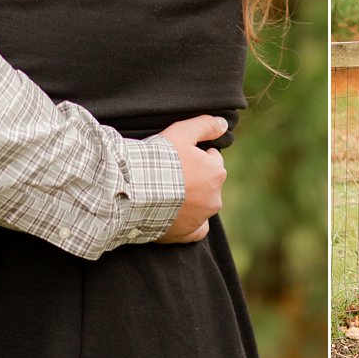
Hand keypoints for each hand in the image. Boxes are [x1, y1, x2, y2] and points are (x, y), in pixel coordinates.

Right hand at [156, 114, 228, 243]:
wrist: (134, 191)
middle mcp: (214, 197)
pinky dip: (189, 223)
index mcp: (216, 172)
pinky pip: (196, 230)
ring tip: (167, 193)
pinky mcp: (187, 234)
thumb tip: (224, 124)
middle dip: (195, 178)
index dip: (195, 155)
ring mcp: (201, 218)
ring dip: (191, 200)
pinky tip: (177, 217)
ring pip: (202, 205)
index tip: (178, 157)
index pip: (212, 159)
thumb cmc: (158, 159)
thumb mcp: (182, 131)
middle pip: (207, 183)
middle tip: (170, 174)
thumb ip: (206, 125)